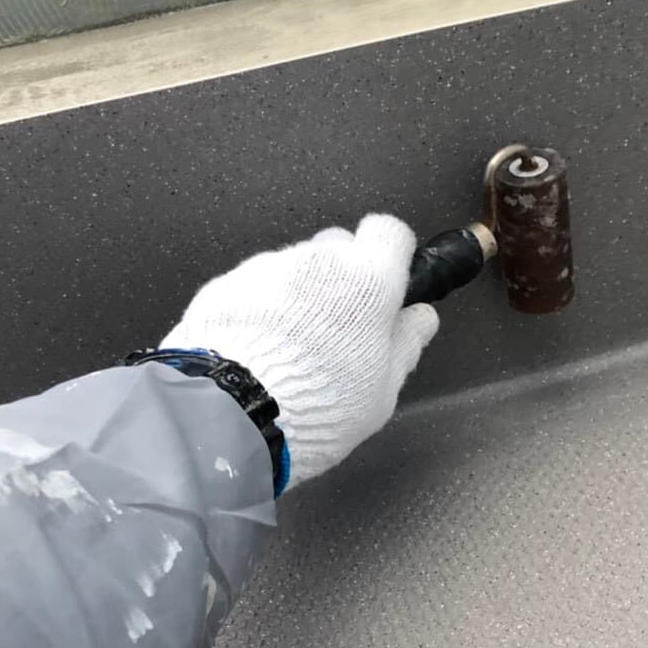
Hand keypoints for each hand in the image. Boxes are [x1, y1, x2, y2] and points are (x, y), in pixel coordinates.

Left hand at [161, 214, 438, 486]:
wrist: (234, 414)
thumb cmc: (317, 405)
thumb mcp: (381, 389)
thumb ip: (405, 345)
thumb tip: (420, 320)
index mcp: (368, 280)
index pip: (390, 232)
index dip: (391, 255)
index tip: (387, 283)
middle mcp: (318, 261)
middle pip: (338, 246)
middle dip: (342, 277)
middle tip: (338, 329)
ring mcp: (267, 267)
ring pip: (294, 266)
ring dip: (299, 295)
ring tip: (291, 349)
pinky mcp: (227, 283)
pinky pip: (254, 286)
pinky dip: (261, 308)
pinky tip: (258, 350)